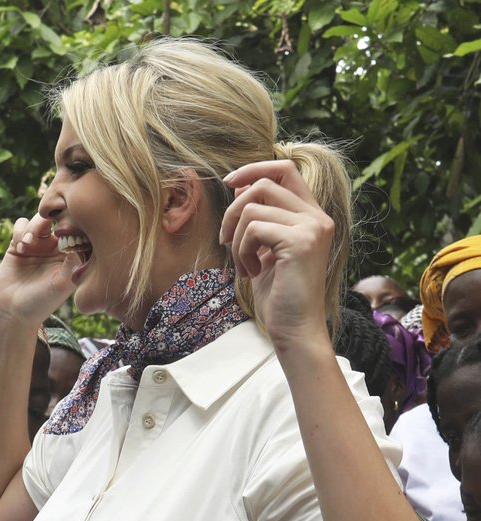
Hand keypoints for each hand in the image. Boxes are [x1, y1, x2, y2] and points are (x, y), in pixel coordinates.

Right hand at [0, 213, 75, 323]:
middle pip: (58, 218)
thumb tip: (81, 238)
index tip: (66, 232)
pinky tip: (20, 247)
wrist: (13, 312)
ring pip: (39, 218)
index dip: (73, 222)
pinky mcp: (18, 244)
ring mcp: (37, 244)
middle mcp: (55, 247)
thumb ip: (73, 261)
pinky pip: (21, 224)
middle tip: (46, 230)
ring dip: (33, 226)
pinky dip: (20, 230)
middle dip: (51, 218)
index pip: (77, 228)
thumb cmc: (41, 303)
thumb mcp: (61, 284)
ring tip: (28, 243)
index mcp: (70, 255)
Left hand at [219, 160, 333, 351]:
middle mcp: (317, 217)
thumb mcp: (264, 251)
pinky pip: (253, 229)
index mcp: (311, 216)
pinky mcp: (300, 242)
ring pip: (252, 207)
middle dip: (233, 211)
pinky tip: (251, 273)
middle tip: (225, 241)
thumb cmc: (279, 297)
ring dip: (236, 239)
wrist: (295, 330)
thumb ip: (259, 220)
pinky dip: (241, 251)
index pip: (285, 169)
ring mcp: (311, 227)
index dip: (255, 168)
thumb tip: (240, 188)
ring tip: (244, 266)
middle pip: (264, 184)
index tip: (230, 182)